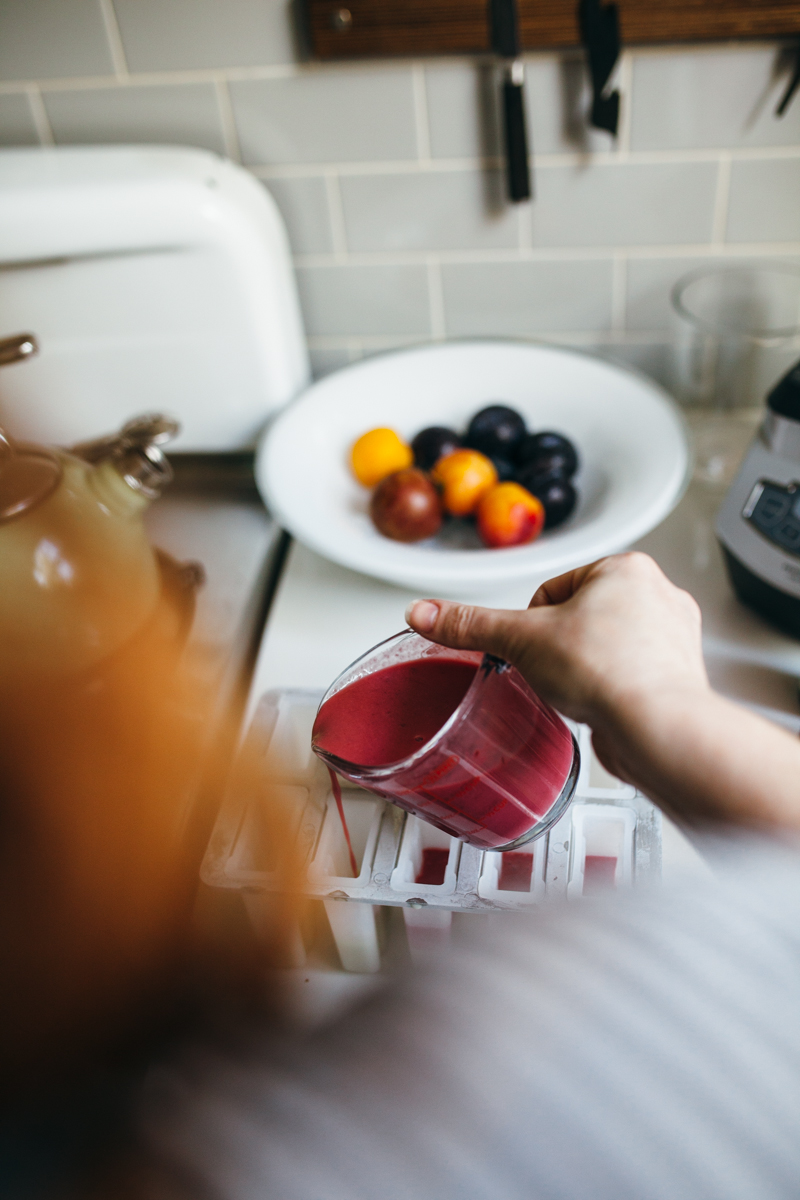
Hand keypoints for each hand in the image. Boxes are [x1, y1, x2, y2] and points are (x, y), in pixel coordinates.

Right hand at [406, 552, 707, 730]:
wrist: (659, 730)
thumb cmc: (609, 673)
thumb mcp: (522, 641)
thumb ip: (471, 625)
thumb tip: (425, 612)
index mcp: (626, 567)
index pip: (553, 590)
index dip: (533, 625)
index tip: (537, 649)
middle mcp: (658, 594)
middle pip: (578, 617)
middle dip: (561, 647)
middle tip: (562, 672)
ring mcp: (673, 636)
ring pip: (604, 647)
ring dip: (586, 669)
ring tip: (585, 689)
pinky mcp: (677, 676)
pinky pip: (627, 676)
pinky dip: (610, 691)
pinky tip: (604, 705)